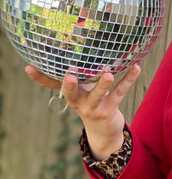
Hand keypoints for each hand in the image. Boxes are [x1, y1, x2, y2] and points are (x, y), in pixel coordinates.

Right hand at [25, 64, 140, 159]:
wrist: (103, 130)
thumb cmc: (90, 101)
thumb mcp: (81, 90)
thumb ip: (77, 75)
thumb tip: (72, 47)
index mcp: (70, 94)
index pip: (51, 85)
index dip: (39, 77)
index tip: (29, 67)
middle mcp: (79, 102)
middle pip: (71, 94)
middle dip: (69, 85)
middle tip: (69, 75)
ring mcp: (94, 107)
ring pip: (98, 95)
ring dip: (103, 85)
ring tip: (108, 74)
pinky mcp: (109, 109)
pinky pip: (120, 93)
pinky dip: (128, 79)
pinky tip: (136, 67)